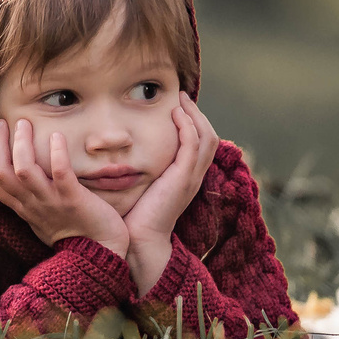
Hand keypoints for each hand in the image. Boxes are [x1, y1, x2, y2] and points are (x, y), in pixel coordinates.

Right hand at [0, 118, 129, 261]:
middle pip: (1, 173)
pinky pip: (61, 173)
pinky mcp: (73, 200)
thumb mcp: (43, 216)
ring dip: (23, 144)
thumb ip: (33, 197)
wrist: (99, 255)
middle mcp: (32, 205)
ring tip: (26, 123)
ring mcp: (51, 202)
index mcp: (24, 208)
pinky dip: (56, 153)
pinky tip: (57, 136)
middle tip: (4, 122)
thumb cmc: (74, 233)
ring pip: (24, 170)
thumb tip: (26, 173)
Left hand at [122, 94, 217, 294]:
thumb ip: (145, 170)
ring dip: (194, 115)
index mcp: (187, 178)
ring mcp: (191, 177)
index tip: (179, 107)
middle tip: (183, 97)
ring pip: (205, 137)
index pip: (202, 144)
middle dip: (197, 114)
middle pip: (209, 136)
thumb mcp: (144, 188)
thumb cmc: (136, 217)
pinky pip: (192, 145)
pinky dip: (187, 126)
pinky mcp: (183, 178)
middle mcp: (194, 176)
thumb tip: (128, 154)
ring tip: (181, 100)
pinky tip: (176, 114)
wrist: (140, 240)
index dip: (195, 123)